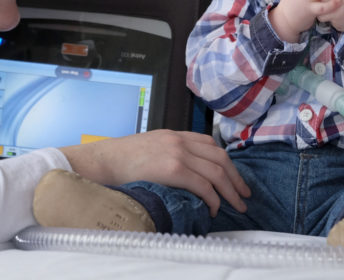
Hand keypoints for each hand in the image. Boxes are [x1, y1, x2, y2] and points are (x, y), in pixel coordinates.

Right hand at [60, 130, 250, 215]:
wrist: (99, 161)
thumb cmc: (118, 160)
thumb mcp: (148, 148)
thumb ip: (167, 154)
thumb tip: (183, 174)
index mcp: (174, 134)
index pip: (210, 144)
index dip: (227, 162)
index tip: (234, 178)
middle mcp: (180, 140)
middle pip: (220, 157)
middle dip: (236, 178)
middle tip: (244, 195)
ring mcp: (177, 152)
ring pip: (216, 172)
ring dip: (230, 191)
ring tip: (236, 205)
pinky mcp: (173, 168)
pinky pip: (203, 185)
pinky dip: (213, 198)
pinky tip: (214, 208)